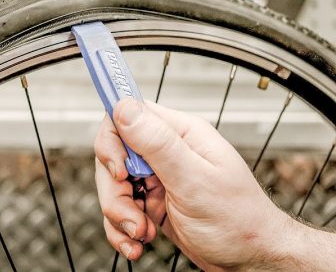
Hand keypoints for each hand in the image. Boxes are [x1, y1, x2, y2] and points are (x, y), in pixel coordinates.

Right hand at [94, 99, 307, 269]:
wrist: (250, 261)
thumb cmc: (239, 221)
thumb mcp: (195, 180)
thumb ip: (158, 143)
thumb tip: (124, 107)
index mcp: (181, 134)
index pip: (127, 115)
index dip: (112, 140)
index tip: (117, 168)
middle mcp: (166, 152)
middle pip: (113, 156)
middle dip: (115, 190)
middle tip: (132, 213)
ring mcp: (157, 177)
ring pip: (113, 185)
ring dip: (119, 214)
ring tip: (141, 232)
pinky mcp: (151, 201)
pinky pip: (120, 208)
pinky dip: (121, 228)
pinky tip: (137, 240)